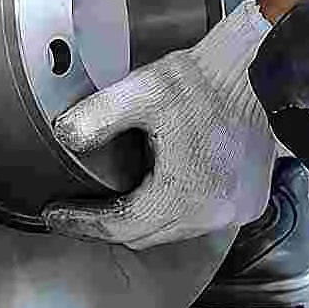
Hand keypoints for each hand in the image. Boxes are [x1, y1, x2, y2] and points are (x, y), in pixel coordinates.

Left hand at [42, 0, 277, 248]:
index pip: (120, 226)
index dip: (83, 223)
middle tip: (79, 207)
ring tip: (115, 197)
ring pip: (174, 230)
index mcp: (185, 194)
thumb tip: (64, 137)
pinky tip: (159, 186)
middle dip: (110, 223)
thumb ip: (96, 117)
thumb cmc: (200, 82)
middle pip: (147, 235)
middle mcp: (215, 214)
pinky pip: (201, 219)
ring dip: (144, 217)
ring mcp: (237, 211)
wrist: (253, 72)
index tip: (55, 216)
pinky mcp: (249, 202)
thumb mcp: (138, 91)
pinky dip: (175, 208)